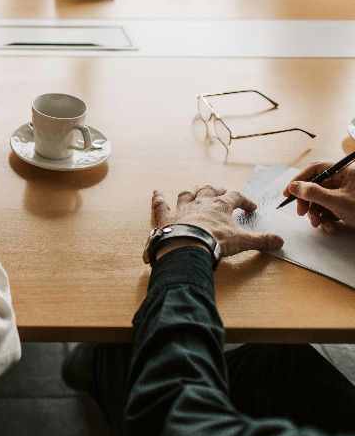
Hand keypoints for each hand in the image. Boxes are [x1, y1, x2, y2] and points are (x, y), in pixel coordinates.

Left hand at [152, 185, 282, 257]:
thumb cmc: (216, 242)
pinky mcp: (167, 218)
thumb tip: (280, 242)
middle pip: (210, 190)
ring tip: (196, 189)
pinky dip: (158, 198)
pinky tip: (156, 191)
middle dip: (217, 190)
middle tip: (222, 192)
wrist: (188, 247)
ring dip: (192, 190)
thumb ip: (262, 241)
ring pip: (187, 193)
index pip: (236, 197)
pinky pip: (161, 205)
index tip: (251, 207)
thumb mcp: (243, 242)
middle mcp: (201, 202)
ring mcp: (182, 209)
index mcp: (220, 205)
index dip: (245, 201)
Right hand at [282, 163, 354, 232]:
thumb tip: (294, 186)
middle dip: (307, 202)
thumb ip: (313, 193)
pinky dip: (326, 218)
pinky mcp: (347, 205)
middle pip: (316, 186)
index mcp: (344, 172)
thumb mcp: (336, 202)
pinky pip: (330, 209)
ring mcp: (346, 193)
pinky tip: (329, 227)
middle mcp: (344, 180)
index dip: (298, 180)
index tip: (287, 192)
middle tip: (301, 213)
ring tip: (319, 224)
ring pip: (321, 200)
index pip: (315, 169)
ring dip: (316, 214)